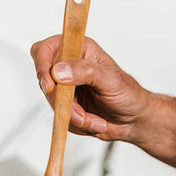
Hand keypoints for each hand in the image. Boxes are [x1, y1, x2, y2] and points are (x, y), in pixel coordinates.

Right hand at [30, 35, 151, 142]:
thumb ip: (85, 71)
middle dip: (65, 104)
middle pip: (46, 84)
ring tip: (96, 120)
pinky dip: (79, 126)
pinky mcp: (67, 107)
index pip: (45, 50)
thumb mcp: (110, 79)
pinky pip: (61, 119)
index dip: (41, 66)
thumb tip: (60, 71)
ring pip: (54, 105)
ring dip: (75, 118)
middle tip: (82, 114)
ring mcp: (66, 89)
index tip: (50, 86)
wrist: (134, 120)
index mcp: (78, 50)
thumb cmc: (128, 94)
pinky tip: (95, 123)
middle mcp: (69, 68)